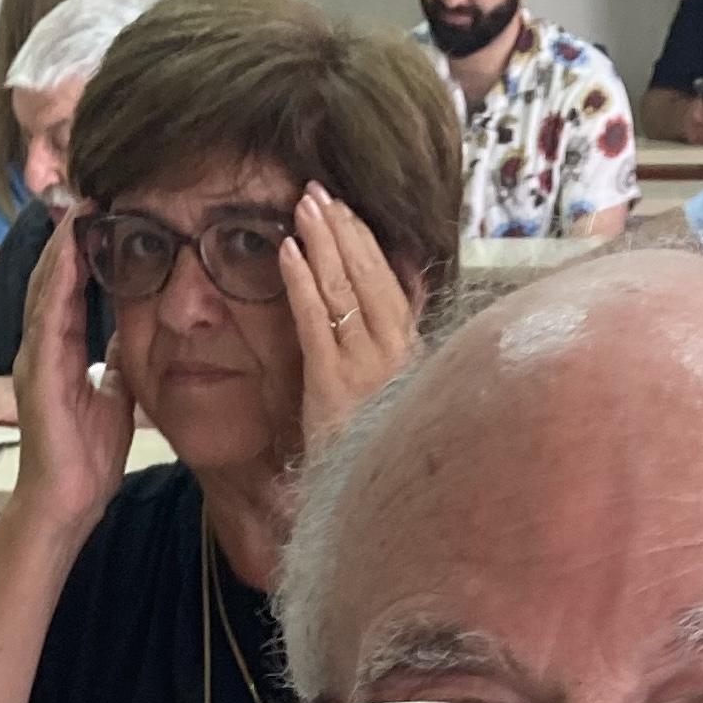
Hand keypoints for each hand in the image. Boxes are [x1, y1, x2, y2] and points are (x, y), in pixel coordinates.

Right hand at [11, 207, 135, 530]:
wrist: (67, 502)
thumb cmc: (86, 459)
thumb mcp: (114, 398)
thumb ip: (116, 364)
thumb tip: (131, 335)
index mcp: (59, 351)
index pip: (70, 288)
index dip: (81, 250)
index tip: (99, 213)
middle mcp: (41, 347)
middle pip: (52, 277)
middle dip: (67, 234)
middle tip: (86, 191)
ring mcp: (35, 359)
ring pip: (45, 289)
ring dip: (60, 247)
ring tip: (78, 207)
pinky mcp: (37, 375)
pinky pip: (46, 320)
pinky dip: (56, 285)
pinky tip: (67, 256)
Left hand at [277, 185, 421, 457]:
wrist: (377, 509)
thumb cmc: (380, 455)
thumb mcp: (401, 397)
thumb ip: (400, 345)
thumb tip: (404, 290)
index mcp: (414, 357)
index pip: (393, 285)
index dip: (370, 244)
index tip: (349, 211)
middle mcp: (397, 357)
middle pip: (371, 278)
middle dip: (345, 230)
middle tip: (319, 192)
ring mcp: (367, 370)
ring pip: (345, 291)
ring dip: (323, 243)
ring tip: (303, 207)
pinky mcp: (334, 386)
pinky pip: (315, 322)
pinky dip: (302, 283)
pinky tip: (288, 252)